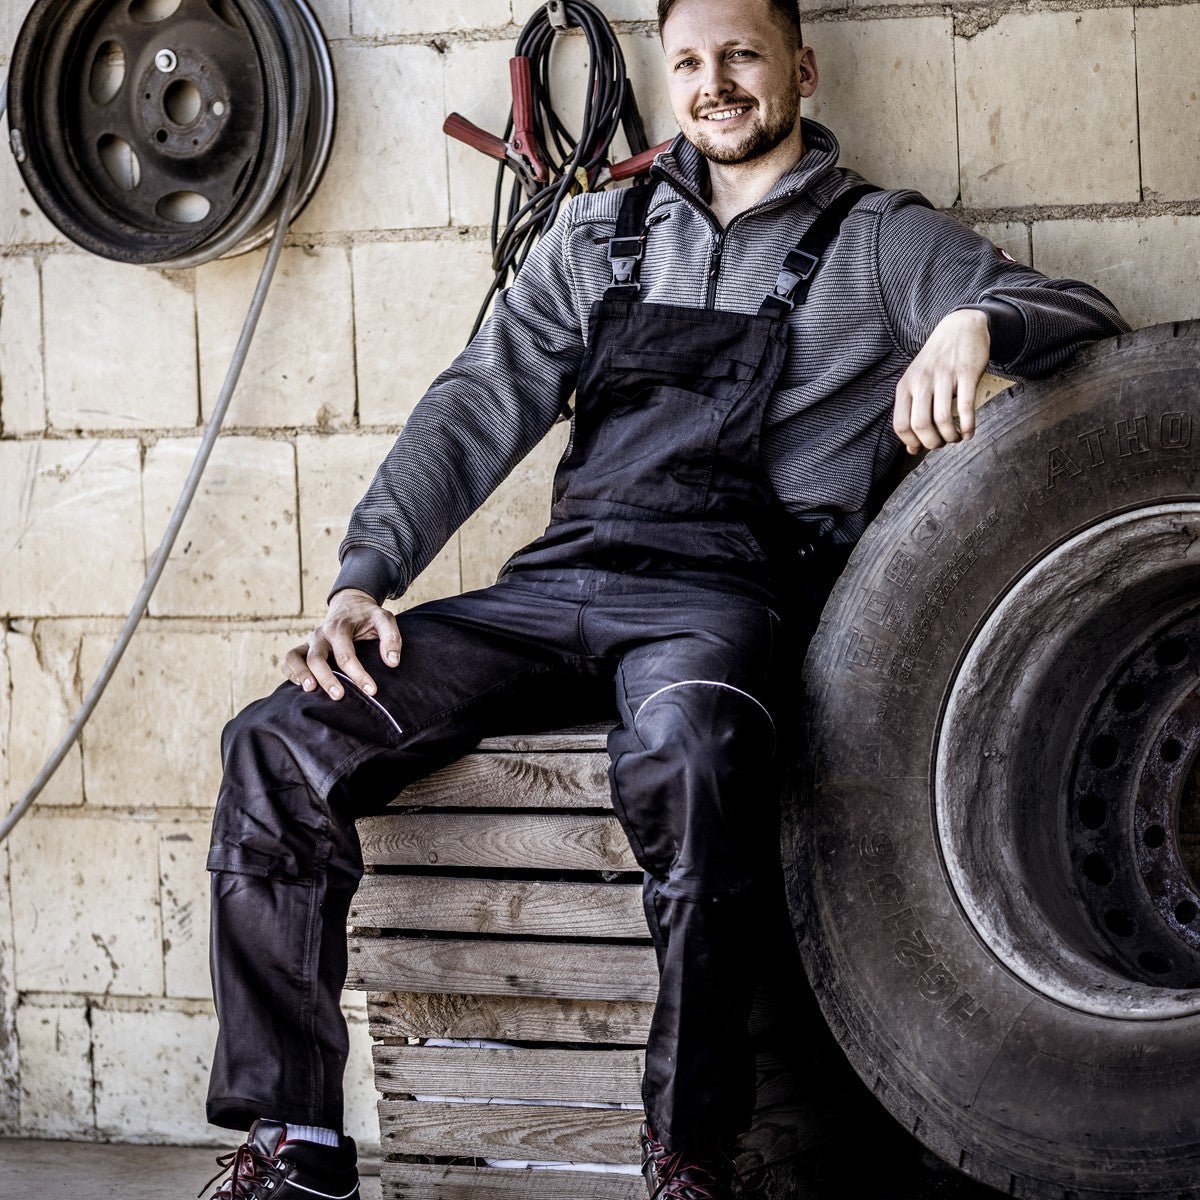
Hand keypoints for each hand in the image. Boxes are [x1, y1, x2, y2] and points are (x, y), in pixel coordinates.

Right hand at [281, 588, 400, 699]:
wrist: (350, 604)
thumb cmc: (368, 616)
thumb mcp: (384, 618)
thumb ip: (391, 637)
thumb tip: (392, 662)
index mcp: (339, 627)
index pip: (346, 654)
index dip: (358, 674)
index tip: (371, 690)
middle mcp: (320, 634)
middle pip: (316, 658)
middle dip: (326, 679)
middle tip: (339, 696)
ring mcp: (309, 641)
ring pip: (294, 657)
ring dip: (300, 674)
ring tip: (310, 690)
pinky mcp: (303, 647)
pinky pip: (289, 660)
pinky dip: (290, 672)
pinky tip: (302, 686)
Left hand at [893, 309, 990, 455]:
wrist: (961, 328)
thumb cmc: (937, 362)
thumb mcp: (916, 383)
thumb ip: (911, 413)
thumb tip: (911, 451)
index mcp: (905, 386)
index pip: (901, 425)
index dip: (912, 443)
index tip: (923, 447)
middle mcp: (921, 381)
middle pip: (920, 425)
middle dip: (932, 443)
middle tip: (941, 444)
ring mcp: (943, 377)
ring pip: (942, 419)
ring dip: (950, 436)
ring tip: (955, 438)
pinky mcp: (965, 374)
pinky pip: (965, 407)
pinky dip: (967, 426)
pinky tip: (969, 433)